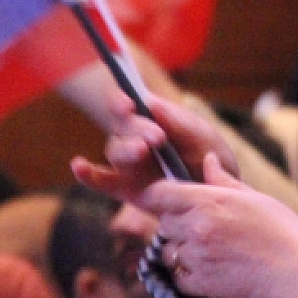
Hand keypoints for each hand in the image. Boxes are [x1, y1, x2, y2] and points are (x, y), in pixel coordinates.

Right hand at [71, 92, 238, 206]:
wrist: (219, 196)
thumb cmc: (210, 160)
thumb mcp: (203, 139)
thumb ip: (179, 123)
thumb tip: (150, 102)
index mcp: (154, 119)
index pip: (131, 104)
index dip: (124, 101)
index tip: (130, 102)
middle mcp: (136, 138)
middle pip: (123, 127)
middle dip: (137, 128)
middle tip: (158, 137)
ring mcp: (129, 164)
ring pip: (116, 151)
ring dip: (126, 149)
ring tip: (142, 151)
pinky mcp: (125, 188)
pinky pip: (102, 180)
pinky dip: (88, 174)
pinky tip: (78, 166)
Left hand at [144, 155, 297, 297]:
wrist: (297, 272)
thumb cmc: (282, 230)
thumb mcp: (254, 197)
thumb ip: (223, 180)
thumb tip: (208, 159)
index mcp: (210, 200)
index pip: (159, 193)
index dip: (158, 196)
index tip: (164, 201)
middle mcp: (197, 226)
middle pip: (163, 223)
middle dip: (176, 224)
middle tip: (200, 228)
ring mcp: (197, 256)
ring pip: (169, 252)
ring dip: (181, 251)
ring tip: (208, 251)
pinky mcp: (200, 284)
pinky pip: (178, 278)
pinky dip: (189, 276)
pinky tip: (211, 270)